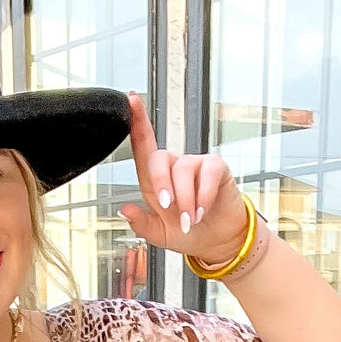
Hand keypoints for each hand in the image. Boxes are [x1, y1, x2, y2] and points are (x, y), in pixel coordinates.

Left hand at [118, 91, 249, 268]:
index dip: (137, 123)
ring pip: (182, 170)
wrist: (216, 241)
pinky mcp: (216, 167)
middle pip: (159, 159)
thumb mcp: (160, 234)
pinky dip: (203, 196)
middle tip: (169, 208)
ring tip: (190, 219)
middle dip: (161, 184)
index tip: (130, 100)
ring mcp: (195, 165)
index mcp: (155, 180)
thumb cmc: (188, 233)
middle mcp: (174, 167)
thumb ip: (141, 223)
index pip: (143, 148)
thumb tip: (124, 210)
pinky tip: (203, 210)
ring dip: (185, 199)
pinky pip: (207, 174)